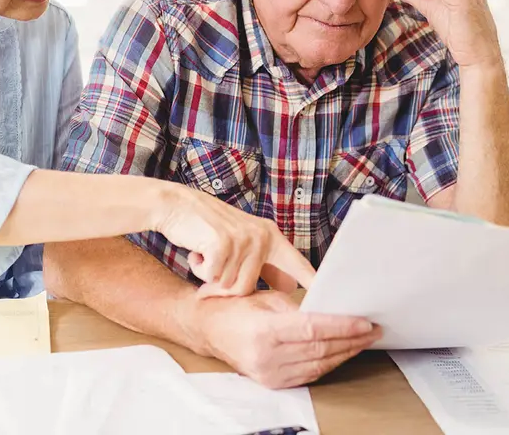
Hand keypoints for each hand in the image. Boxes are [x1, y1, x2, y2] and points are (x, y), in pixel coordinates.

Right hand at [152, 182, 315, 296]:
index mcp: (271, 237)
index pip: (298, 265)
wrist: (176, 205)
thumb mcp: (243, 242)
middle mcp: (261, 237)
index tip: (332, 303)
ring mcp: (243, 239)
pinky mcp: (222, 243)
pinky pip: (213, 277)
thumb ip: (265, 264)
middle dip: (226, 287)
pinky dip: (200, 269)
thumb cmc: (208, 228)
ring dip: (212, 277)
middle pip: (249, 289)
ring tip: (207, 255)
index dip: (314, 285)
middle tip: (213, 270)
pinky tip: (197, 252)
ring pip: (231, 286)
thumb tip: (288, 288)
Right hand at [191, 290, 381, 387]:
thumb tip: (333, 313)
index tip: (365, 322)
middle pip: (320, 350)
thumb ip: (299, 308)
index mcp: (265, 331)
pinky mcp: (272, 383)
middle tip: (373, 330)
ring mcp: (269, 374)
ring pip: (318, 366)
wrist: (208, 330)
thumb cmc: (236, 308)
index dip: (343, 327)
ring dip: (345, 353)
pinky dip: (329, 363)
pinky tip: (342, 353)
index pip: (313, 330)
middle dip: (351, 340)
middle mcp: (267, 357)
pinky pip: (309, 375)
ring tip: (363, 341)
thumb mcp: (266, 299)